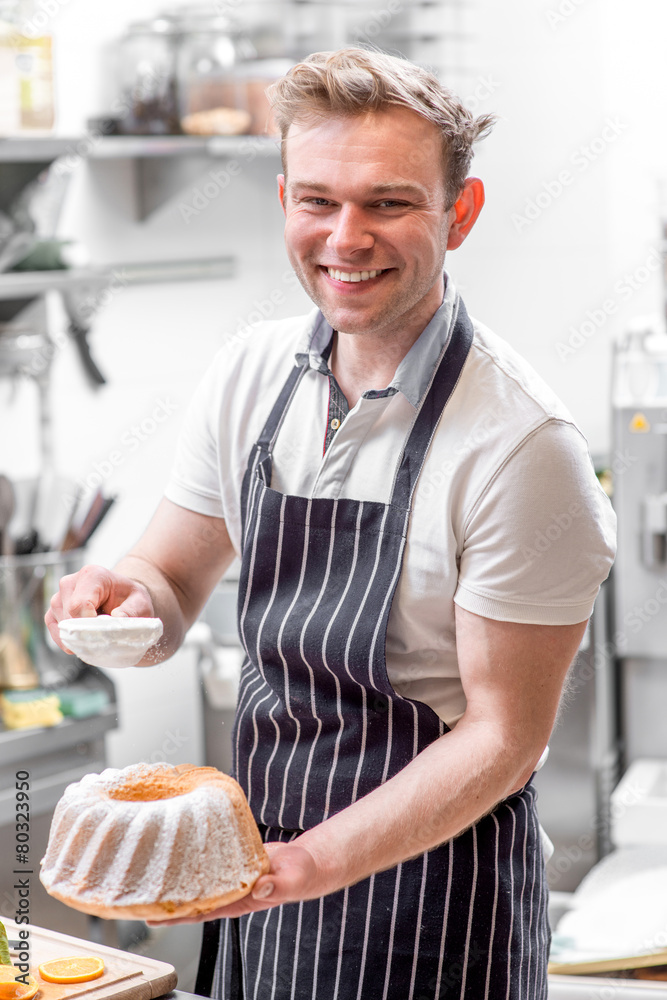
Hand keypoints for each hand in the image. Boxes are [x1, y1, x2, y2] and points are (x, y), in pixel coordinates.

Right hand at [45, 564, 154, 651]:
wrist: (122, 598)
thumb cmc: (130, 599)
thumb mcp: (140, 603)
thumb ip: (131, 611)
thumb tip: (117, 618)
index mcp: (92, 575)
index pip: (79, 604)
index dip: (89, 624)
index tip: (103, 632)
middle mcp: (70, 582)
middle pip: (68, 616)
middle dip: (85, 632)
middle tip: (103, 637)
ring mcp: (59, 596)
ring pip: (61, 624)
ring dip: (78, 636)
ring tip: (97, 633)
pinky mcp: (54, 610)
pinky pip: (54, 629)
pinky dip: (68, 640)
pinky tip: (83, 640)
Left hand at [145, 842, 321, 925]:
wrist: (305, 863)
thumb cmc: (300, 875)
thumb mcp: (293, 879)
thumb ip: (277, 886)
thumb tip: (259, 888)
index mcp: (240, 900)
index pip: (201, 911)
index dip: (176, 914)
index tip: (152, 914)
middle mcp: (230, 891)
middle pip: (191, 899)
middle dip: (165, 900)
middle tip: (136, 896)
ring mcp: (229, 876)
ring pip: (197, 880)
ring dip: (176, 880)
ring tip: (149, 875)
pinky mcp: (232, 860)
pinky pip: (207, 862)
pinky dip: (192, 860)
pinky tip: (178, 852)